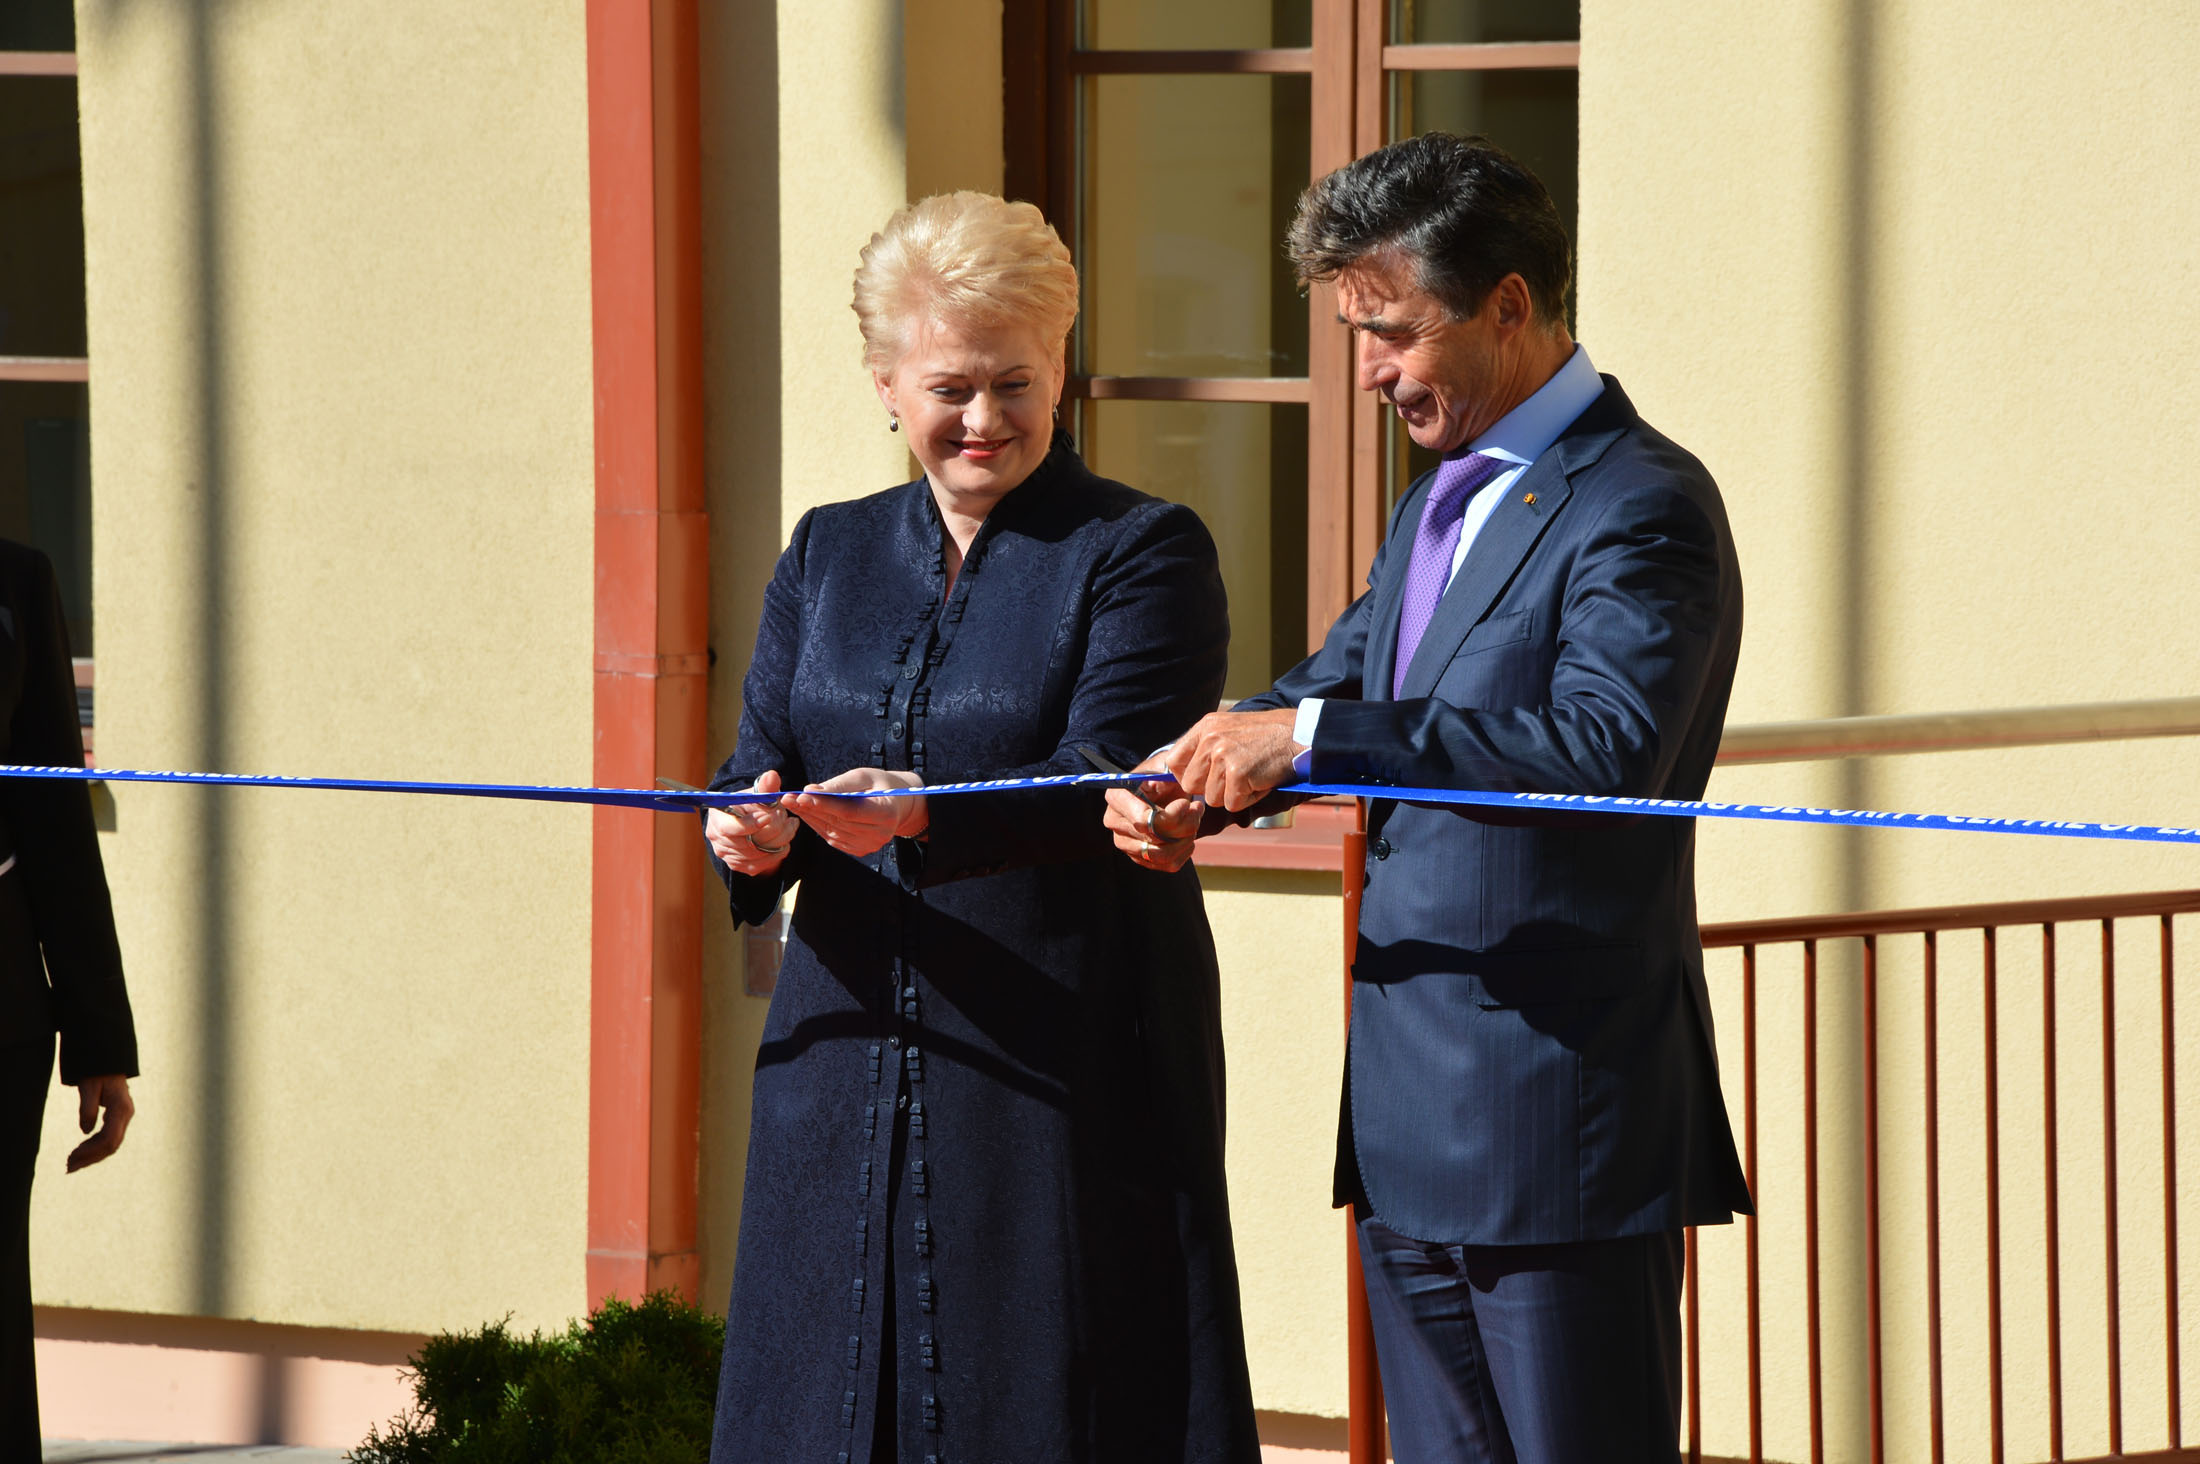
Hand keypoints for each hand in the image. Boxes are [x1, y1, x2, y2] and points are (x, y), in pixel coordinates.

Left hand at [66, 1074, 132, 1172]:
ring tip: (70, 1163)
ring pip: (111, 1144)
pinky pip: (109, 1138)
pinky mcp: (119, 1118)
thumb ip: (87, 1108)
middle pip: (111, 1145)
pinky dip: (94, 1147)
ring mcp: (124, 1117)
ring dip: (91, 1155)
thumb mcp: (89, 1086)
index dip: (90, 1151)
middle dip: (90, 1158)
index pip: (109, 1138)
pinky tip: (80, 1152)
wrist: (109, 1062)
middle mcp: (126, 1115)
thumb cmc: (98, 1072)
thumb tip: (85, 1132)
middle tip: (67, 1167)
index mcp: (121, 1108)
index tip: (71, 1157)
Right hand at [706, 770, 797, 875]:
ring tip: (790, 827)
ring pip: (757, 855)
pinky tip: (784, 842)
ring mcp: (727, 854)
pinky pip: (760, 865)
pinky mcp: (738, 865)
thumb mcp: (758, 793)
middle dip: (773, 830)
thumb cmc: (752, 804)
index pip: (730, 827)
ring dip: (778, 842)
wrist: (747, 819)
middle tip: (787, 819)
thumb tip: (772, 776)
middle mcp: (717, 839)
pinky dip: (776, 854)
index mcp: (717, 818)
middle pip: (747, 843)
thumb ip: (765, 787)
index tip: (769, 816)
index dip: (751, 824)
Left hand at [782, 767, 926, 857]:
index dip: (823, 804)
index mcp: (886, 813)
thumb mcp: (863, 776)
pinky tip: (806, 813)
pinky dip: (817, 825)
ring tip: (792, 803)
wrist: (896, 804)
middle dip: (810, 809)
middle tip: (788, 797)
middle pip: (837, 822)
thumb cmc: (879, 785)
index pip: (849, 811)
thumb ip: (838, 785)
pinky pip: (832, 838)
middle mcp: (879, 834)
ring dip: (810, 817)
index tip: (801, 795)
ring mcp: (869, 845)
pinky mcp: (859, 850)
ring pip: (831, 832)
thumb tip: (810, 790)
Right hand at [1103, 756, 1204, 871]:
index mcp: (1116, 796)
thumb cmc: (1164, 775)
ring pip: (1162, 855)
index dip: (1171, 816)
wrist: (1164, 790)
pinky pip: (1167, 865)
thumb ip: (1166, 771)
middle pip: (1155, 838)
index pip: (1142, 819)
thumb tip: (1165, 781)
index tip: (1186, 803)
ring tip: (1195, 821)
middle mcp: (1114, 822)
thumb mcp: (1166, 766)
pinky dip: (1184, 852)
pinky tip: (1188, 836)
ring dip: (1186, 839)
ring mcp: (1125, 843)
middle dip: (1184, 824)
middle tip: (1198, 807)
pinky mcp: (1139, 858)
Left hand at [1165, 708, 1301, 812]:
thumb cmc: (1266, 736)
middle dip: (1212, 788)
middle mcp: (1210, 739)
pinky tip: (1260, 781)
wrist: (1298, 734)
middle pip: (1190, 785)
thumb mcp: (1229, 729)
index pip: (1173, 762)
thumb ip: (1205, 747)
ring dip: (1233, 794)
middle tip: (1235, 777)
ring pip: (1211, 798)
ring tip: (1251, 775)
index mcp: (1204, 727)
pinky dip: (1248, 799)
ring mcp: (1222, 755)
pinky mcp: (1238, 773)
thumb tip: (1180, 774)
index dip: (1185, 777)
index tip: (1201, 780)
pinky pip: (1232, 804)